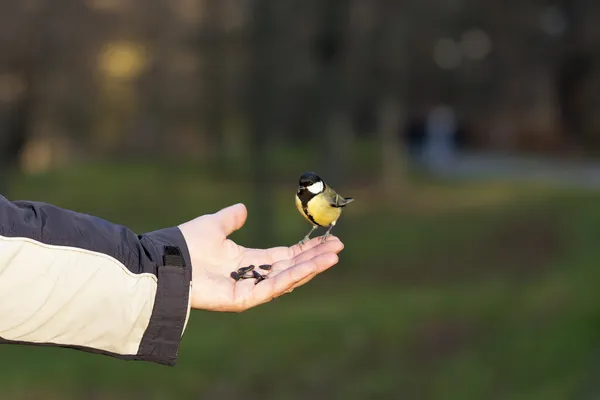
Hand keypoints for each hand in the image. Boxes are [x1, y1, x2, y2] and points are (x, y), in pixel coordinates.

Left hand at [178, 203, 343, 311]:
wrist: (167, 261)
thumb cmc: (185, 244)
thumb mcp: (214, 224)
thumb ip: (230, 219)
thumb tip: (243, 207)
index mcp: (247, 260)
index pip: (284, 255)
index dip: (305, 248)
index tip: (326, 239)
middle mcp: (252, 276)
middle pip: (291, 266)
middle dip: (315, 257)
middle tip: (339, 246)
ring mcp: (249, 289)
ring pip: (288, 278)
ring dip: (312, 267)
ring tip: (334, 255)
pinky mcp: (244, 300)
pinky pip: (274, 287)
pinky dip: (295, 276)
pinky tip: (313, 265)